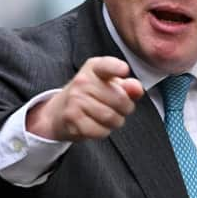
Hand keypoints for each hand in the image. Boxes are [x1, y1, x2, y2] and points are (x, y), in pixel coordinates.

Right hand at [26, 56, 143, 140]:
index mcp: (94, 68)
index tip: (124, 70)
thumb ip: (127, 85)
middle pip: (119, 99)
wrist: (59, 111)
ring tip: (110, 117)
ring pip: (111, 117)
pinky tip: (98, 125)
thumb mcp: (109, 84)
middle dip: (126, 109)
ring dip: (116, 121)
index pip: (106, 65)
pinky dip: (104, 131)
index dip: (116, 68)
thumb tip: (137, 89)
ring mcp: (75, 99)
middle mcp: (83, 81)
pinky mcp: (72, 117)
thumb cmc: (90, 96)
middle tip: (121, 109)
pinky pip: (100, 130)